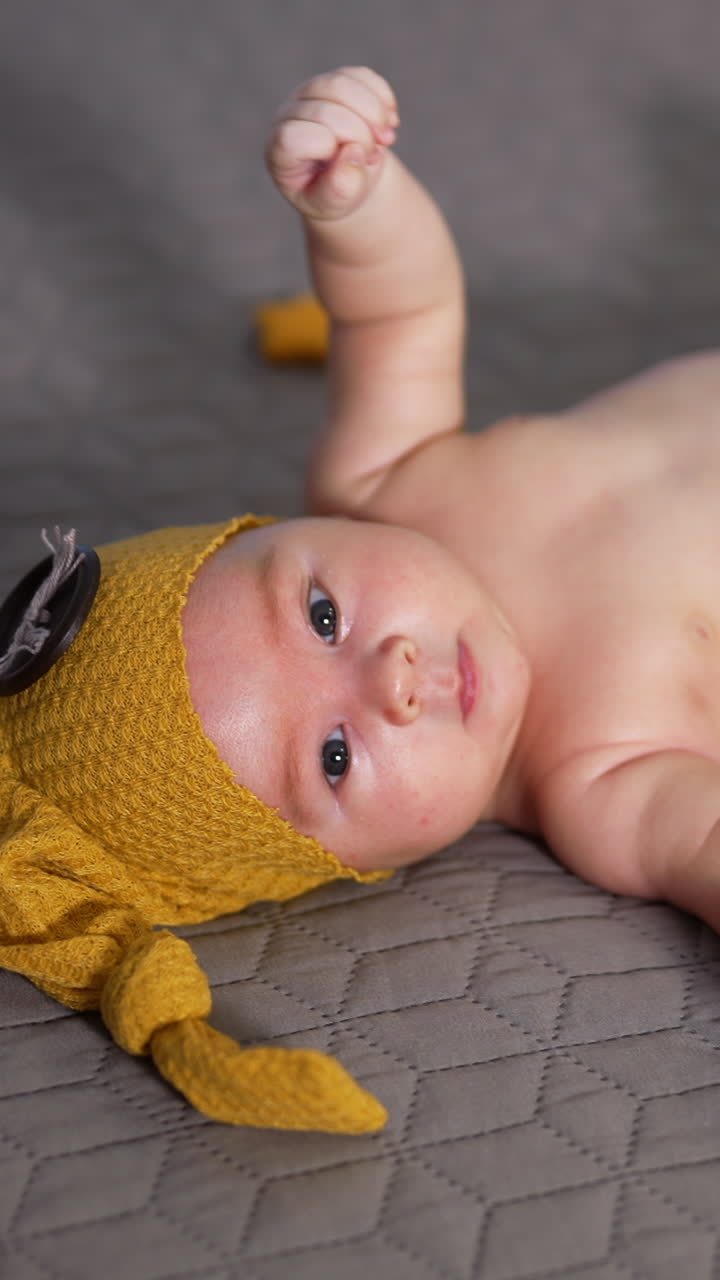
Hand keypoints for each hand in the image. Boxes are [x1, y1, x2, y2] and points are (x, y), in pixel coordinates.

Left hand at [266, 66, 398, 219]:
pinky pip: (359, 75)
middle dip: (359, 133)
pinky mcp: (335, 81)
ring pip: (340, 84)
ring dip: (373, 112)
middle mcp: (289, 116)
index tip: (351, 164)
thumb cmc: (334, 194)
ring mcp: (310, 93)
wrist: (347, 178)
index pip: (294, 137)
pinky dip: (382, 96)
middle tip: (373, 156)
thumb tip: (353, 154)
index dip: (329, 146)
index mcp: (280, 151)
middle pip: (324, 110)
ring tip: (386, 139)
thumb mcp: (333, 204)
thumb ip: (339, 189)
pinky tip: (390, 121)